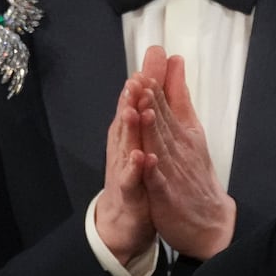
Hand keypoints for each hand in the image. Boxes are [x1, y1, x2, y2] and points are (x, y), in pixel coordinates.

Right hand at [93, 77, 156, 259]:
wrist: (123, 218)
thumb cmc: (134, 174)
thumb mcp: (141, 139)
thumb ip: (146, 109)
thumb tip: (150, 77)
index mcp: (129, 134)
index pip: (135, 102)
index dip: (144, 80)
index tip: (152, 57)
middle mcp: (123, 147)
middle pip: (126, 119)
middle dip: (131, 98)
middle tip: (137, 77)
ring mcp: (123, 169)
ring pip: (126, 146)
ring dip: (129, 128)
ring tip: (133, 110)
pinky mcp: (129, 192)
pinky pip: (131, 179)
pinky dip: (136, 168)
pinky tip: (142, 157)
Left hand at [136, 46, 236, 258]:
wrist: (209, 219)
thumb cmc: (195, 172)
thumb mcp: (191, 129)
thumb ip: (180, 97)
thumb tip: (175, 63)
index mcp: (182, 133)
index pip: (168, 107)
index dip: (156, 88)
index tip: (148, 67)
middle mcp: (178, 149)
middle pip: (164, 123)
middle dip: (154, 101)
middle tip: (144, 79)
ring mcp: (173, 172)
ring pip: (161, 148)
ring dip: (153, 129)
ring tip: (145, 110)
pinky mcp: (167, 195)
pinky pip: (160, 181)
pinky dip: (154, 170)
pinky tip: (149, 158)